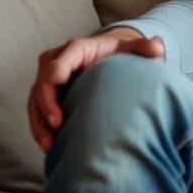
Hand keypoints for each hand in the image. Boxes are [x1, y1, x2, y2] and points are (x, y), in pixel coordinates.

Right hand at [29, 28, 163, 151]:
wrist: (108, 60)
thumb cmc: (119, 55)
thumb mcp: (132, 49)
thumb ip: (144, 48)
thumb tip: (158, 45)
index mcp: (75, 49)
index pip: (58, 64)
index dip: (54, 80)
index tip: (60, 100)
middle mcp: (55, 62)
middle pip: (42, 85)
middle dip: (45, 107)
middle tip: (57, 126)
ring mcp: (47, 80)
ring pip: (35, 103)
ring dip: (40, 125)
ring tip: (50, 144)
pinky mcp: (45, 96)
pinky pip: (37, 113)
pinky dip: (41, 130)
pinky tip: (51, 147)